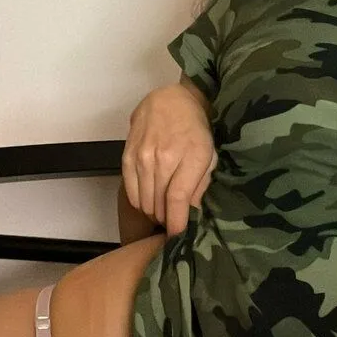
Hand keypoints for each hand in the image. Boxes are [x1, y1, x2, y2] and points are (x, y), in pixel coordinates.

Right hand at [122, 83, 217, 237]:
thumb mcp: (209, 155)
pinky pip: (131, 191)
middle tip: (174, 219)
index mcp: (190, 155)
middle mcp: (162, 157)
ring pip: (144, 201)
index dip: (177, 223)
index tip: (178, 236)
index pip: (178, 200)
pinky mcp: (127, 156)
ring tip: (163, 209)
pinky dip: (140, 201)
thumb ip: (201, 185)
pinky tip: (151, 198)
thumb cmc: (195, 129)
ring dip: (154, 211)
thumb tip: (191, 214)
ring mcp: (142, 156)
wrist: (170, 100)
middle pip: (159, 204)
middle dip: (167, 218)